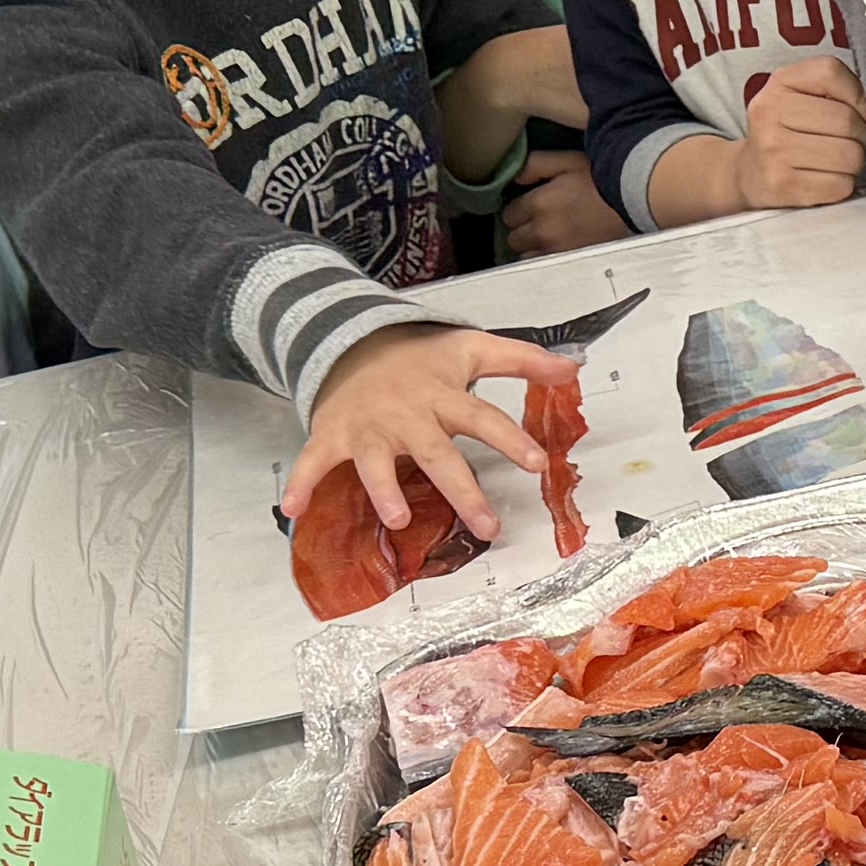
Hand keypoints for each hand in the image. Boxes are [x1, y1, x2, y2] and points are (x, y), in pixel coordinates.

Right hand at [286, 325, 559, 550]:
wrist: (352, 339)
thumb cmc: (419, 357)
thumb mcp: (471, 348)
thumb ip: (521, 361)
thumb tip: (572, 369)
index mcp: (443, 396)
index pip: (482, 419)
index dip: (509, 439)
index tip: (535, 462)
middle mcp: (408, 416)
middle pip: (438, 455)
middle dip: (462, 491)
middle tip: (486, 526)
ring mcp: (368, 427)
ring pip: (375, 462)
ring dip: (384, 489)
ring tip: (396, 520)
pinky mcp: (333, 435)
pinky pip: (314, 460)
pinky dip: (302, 483)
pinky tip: (293, 508)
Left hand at [504, 163, 623, 260]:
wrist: (638, 201)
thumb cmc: (603, 178)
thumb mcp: (567, 161)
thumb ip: (535, 165)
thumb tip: (515, 178)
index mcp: (538, 204)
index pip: (509, 214)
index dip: (518, 208)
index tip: (529, 204)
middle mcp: (543, 232)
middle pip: (514, 238)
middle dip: (522, 228)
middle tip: (538, 219)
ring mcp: (557, 252)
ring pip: (526, 256)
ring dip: (532, 247)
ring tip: (547, 236)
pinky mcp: (572, 263)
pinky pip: (545, 267)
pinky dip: (545, 259)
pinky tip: (556, 248)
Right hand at [736, 58, 865, 210]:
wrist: (750, 171)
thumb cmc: (790, 129)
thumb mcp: (805, 93)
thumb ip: (841, 88)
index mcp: (780, 81)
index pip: (831, 72)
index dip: (859, 95)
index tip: (861, 112)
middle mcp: (770, 111)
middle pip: (847, 120)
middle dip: (862, 136)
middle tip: (851, 142)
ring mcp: (772, 150)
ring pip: (849, 156)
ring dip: (854, 163)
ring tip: (836, 161)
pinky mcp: (781, 185)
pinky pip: (840, 186)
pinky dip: (842, 186)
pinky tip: (824, 179)